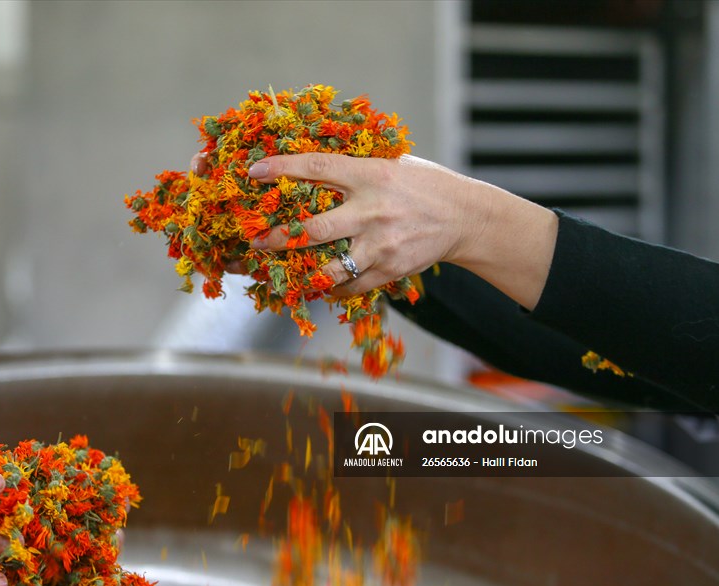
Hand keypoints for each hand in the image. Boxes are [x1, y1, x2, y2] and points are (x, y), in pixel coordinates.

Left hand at [239, 152, 557, 309]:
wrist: (466, 217)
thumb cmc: (422, 186)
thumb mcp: (391, 165)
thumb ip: (354, 170)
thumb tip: (307, 167)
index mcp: (371, 175)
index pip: (317, 168)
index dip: (281, 169)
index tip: (253, 173)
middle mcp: (372, 210)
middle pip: (314, 229)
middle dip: (278, 238)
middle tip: (255, 243)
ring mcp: (380, 244)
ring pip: (329, 267)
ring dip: (301, 273)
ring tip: (284, 273)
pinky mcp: (389, 269)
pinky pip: (349, 285)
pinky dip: (331, 287)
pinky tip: (319, 284)